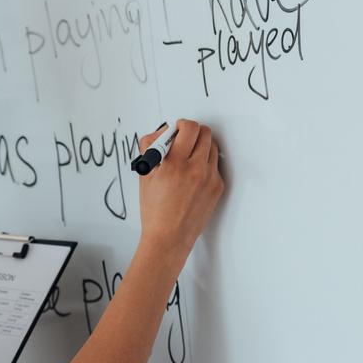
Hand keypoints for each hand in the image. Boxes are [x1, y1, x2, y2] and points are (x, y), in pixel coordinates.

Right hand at [135, 121, 224, 264]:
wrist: (169, 237)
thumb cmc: (155, 211)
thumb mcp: (145, 176)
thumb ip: (151, 149)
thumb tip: (160, 134)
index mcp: (175, 165)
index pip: (189, 128)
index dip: (182, 124)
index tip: (177, 129)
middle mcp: (196, 169)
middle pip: (205, 133)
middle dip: (193, 133)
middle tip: (183, 140)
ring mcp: (210, 178)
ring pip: (212, 147)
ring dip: (201, 147)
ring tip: (188, 158)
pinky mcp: (217, 187)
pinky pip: (214, 165)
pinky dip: (205, 164)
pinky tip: (193, 175)